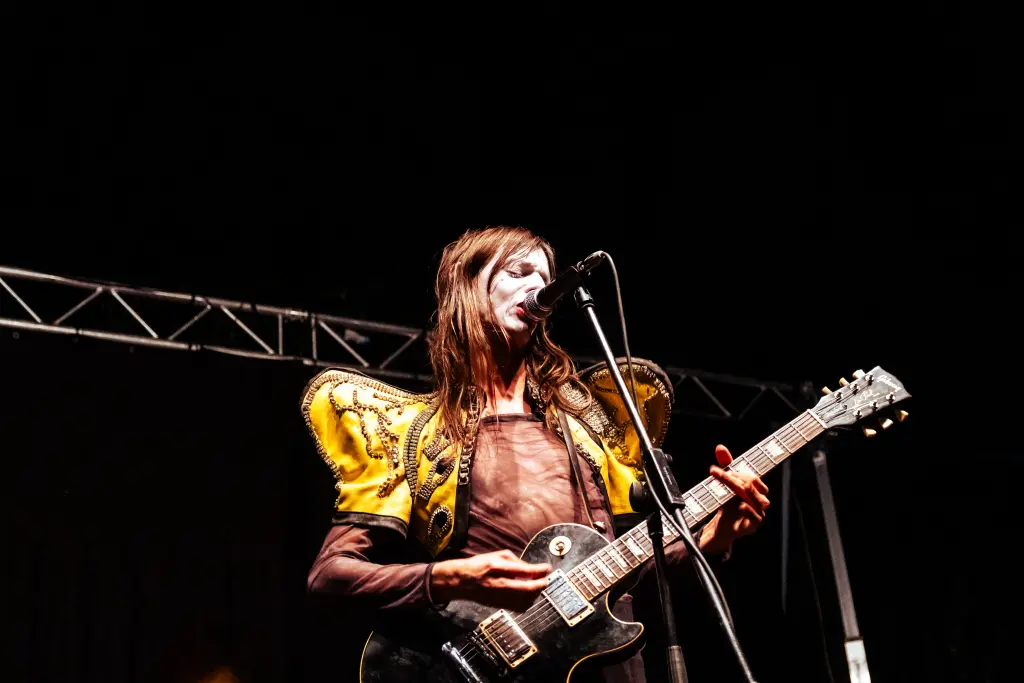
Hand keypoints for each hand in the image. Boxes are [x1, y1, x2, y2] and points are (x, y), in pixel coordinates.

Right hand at [430, 549, 551, 611]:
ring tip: (537, 585)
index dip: (539, 570)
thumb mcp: (497, 555)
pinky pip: (520, 607)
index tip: (547, 568)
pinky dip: (528, 601)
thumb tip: (529, 568)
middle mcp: (500, 585)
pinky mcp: (500, 606)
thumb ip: (515, 560)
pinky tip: (529, 594)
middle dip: (541, 584)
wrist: (462, 582)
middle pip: (528, 589)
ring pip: (526, 600)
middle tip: (546, 579)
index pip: (524, 571)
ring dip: (535, 593)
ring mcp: (500, 597)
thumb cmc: (479, 565)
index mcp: (498, 569)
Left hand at [699, 444, 770, 554]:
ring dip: (741, 491)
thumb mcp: (726, 483)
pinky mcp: (754, 524)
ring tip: (731, 486)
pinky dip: (748, 509)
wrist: (725, 525)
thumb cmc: (729, 502)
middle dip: (732, 479)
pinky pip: (756, 516)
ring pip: (755, 499)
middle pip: (750, 485)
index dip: (736, 473)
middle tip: (716, 474)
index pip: (752, 477)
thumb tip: (720, 447)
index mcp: (756, 488)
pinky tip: (740, 505)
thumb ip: (726, 465)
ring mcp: (759, 512)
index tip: (715, 471)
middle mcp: (760, 499)